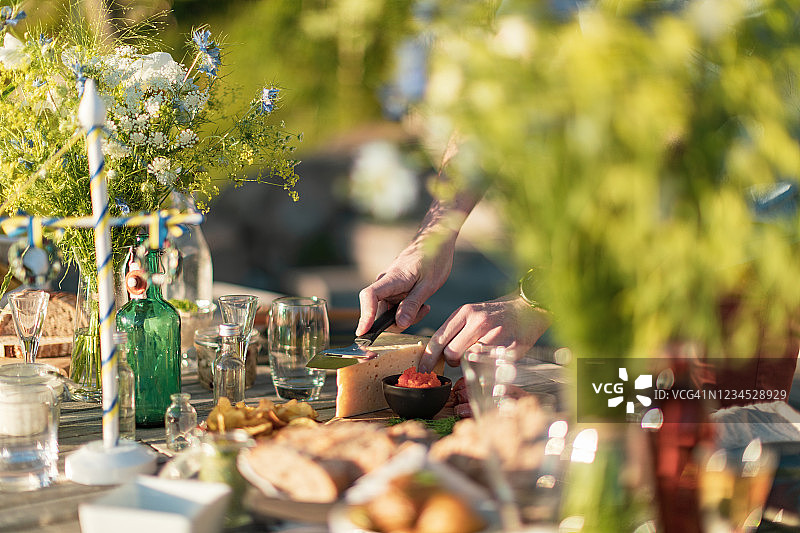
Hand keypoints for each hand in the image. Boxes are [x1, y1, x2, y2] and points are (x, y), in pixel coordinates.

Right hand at [356, 232, 455, 334]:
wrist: (435, 242)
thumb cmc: (433, 258)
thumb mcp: (428, 285)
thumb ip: (413, 304)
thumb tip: (400, 324)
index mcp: (391, 279)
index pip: (369, 296)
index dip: (365, 315)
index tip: (363, 332)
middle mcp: (384, 283)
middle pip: (379, 312)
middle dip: (397, 321)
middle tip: (421, 312)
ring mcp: (388, 287)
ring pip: (388, 312)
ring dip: (405, 316)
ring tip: (425, 306)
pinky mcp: (393, 290)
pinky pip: (394, 307)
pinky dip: (407, 311)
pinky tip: (422, 304)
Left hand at [418, 293, 550, 371]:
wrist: (527, 308)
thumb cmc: (494, 315)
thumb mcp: (471, 314)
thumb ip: (454, 330)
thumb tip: (435, 353)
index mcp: (465, 312)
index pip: (438, 338)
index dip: (428, 358)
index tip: (423, 369)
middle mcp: (479, 322)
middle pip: (451, 354)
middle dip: (452, 362)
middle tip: (461, 358)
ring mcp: (496, 334)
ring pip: (469, 362)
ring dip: (469, 365)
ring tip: (477, 357)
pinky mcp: (511, 348)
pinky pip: (490, 367)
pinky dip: (487, 370)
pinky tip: (491, 361)